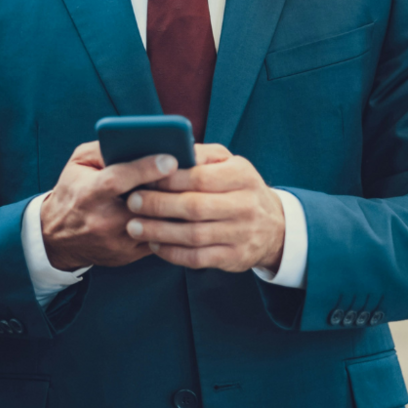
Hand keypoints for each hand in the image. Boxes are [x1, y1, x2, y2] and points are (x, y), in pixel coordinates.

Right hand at [39, 141, 183, 270]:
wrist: (58, 237)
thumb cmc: (72, 192)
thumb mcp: (78, 164)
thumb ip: (103, 149)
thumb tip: (136, 139)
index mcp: (88, 193)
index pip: (119, 179)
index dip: (145, 169)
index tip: (172, 159)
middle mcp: (102, 220)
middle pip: (144, 204)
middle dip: (170, 188)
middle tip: (193, 173)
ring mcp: (117, 242)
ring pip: (157, 224)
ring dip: (176, 207)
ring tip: (193, 190)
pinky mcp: (129, 256)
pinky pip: (159, 239)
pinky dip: (172, 224)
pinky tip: (181, 209)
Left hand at [123, 145, 285, 272]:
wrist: (275, 227)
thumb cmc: (239, 187)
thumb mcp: (229, 163)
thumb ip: (201, 154)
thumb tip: (168, 149)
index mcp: (242, 176)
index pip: (199, 177)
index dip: (167, 179)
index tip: (142, 178)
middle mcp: (245, 206)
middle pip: (194, 207)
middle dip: (158, 205)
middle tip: (132, 202)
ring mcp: (242, 234)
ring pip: (193, 235)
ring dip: (159, 232)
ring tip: (134, 226)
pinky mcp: (235, 258)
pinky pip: (198, 258)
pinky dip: (172, 253)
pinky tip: (154, 245)